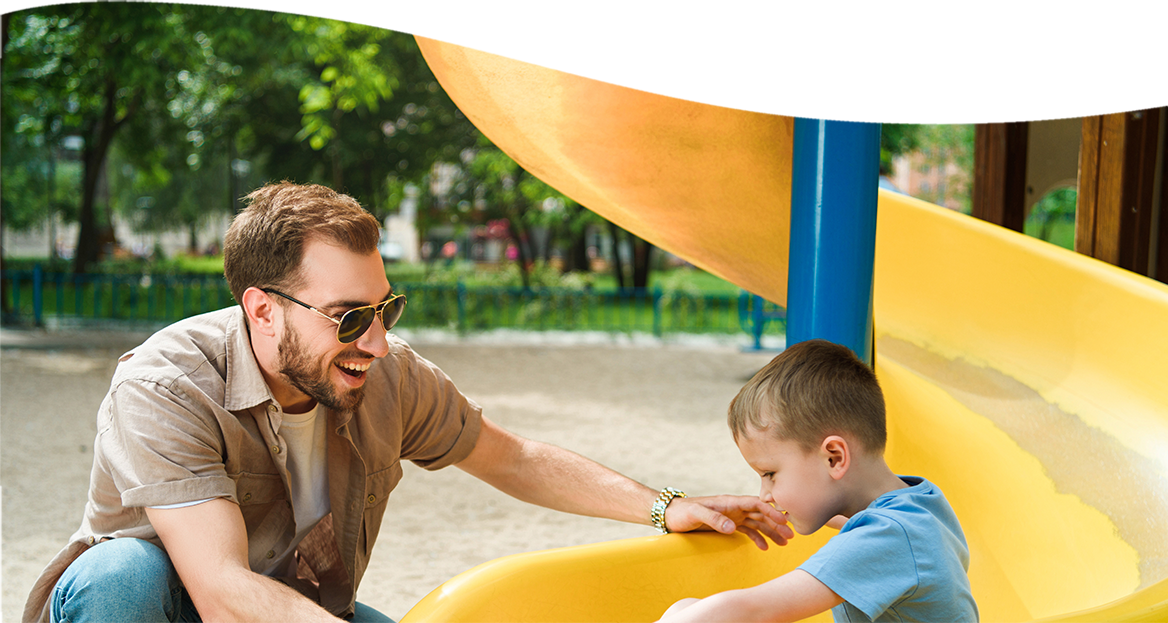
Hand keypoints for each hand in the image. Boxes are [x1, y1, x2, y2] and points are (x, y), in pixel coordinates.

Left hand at [663, 495, 793, 548]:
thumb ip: (714, 519)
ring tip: (783, 544)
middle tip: (791, 536)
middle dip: (776, 524)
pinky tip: (765, 548)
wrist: (670, 515)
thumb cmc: (682, 512)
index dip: (771, 511)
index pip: (755, 504)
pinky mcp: (727, 525)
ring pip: (757, 523)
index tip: (784, 520)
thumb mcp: (696, 514)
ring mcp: (732, 517)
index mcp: (729, 502)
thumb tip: (733, 527)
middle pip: (760, 514)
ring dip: (771, 533)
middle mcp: (733, 508)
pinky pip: (747, 531)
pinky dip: (757, 539)